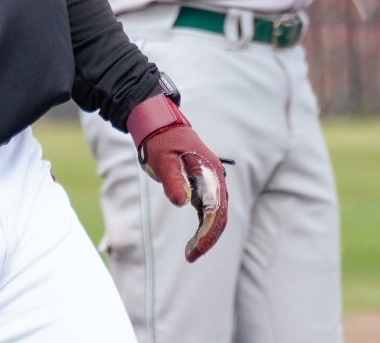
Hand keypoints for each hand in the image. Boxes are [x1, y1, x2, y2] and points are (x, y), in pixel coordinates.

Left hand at [127, 94, 228, 261]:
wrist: (159, 124)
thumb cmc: (161, 141)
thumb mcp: (163, 160)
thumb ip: (173, 180)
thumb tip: (182, 202)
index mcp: (209, 173)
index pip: (216, 209)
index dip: (209, 232)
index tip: (196, 250)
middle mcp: (215, 179)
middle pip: (219, 215)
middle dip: (208, 238)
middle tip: (191, 256)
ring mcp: (210, 182)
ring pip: (215, 214)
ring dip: (207, 234)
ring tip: (191, 252)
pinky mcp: (202, 185)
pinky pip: (207, 210)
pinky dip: (204, 225)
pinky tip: (195, 238)